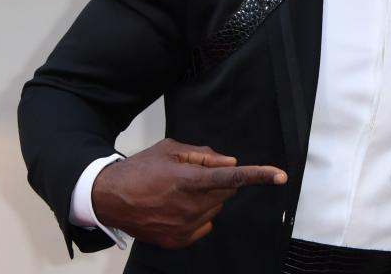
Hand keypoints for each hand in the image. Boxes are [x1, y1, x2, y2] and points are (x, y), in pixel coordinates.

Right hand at [92, 138, 286, 248]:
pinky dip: (198, 216)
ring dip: (206, 199)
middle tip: (193, 176)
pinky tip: (175, 208)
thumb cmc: (140, 169)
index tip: (281, 175)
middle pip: (226, 192)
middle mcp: (191, 205)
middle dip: (217, 182)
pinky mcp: (178, 240)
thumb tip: (230, 162)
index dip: (259, 175)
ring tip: (177, 192)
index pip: (233, 178)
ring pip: (215, 209)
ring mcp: (185, 226)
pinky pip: (204, 226)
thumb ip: (204, 155)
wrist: (109, 198)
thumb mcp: (171, 150)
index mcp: (190, 180)